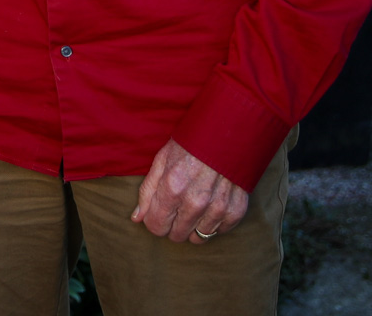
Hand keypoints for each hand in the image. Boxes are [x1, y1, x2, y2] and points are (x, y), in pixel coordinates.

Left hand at [131, 139, 248, 243]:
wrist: (226, 133)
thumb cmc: (190, 145)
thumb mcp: (162, 160)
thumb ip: (147, 192)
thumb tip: (137, 218)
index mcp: (172, 188)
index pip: (156, 227)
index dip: (154, 221)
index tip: (159, 212)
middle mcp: (195, 202)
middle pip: (177, 235)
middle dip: (173, 225)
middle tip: (178, 207)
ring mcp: (217, 208)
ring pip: (198, 238)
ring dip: (193, 226)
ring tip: (194, 205)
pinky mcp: (235, 210)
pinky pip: (219, 232)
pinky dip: (214, 223)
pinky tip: (211, 206)